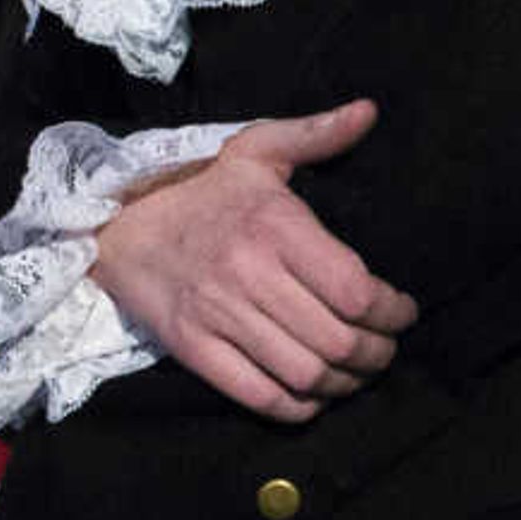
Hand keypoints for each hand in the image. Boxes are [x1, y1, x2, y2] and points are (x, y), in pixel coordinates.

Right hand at [89, 100, 418, 421]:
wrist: (118, 225)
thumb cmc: (199, 190)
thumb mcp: (254, 151)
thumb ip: (315, 134)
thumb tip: (369, 112)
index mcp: (274, 226)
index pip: (356, 291)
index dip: (392, 313)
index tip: (402, 313)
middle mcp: (249, 274)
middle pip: (338, 341)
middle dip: (377, 355)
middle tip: (385, 350)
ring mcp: (218, 316)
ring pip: (305, 373)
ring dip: (345, 384)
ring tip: (355, 373)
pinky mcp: (193, 348)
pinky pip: (259, 395)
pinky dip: (298, 407)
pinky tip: (313, 395)